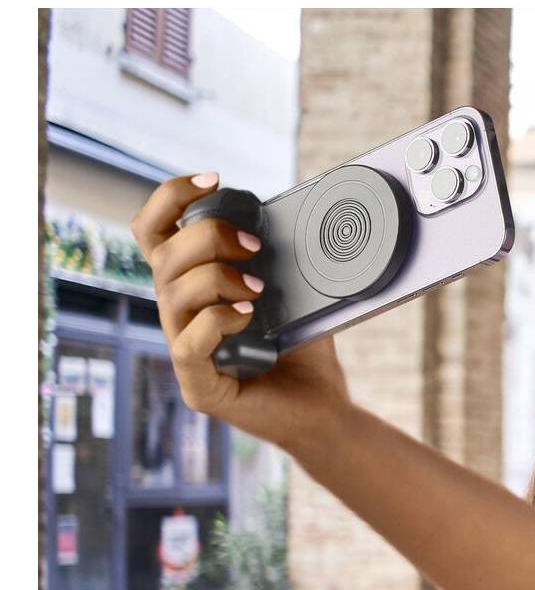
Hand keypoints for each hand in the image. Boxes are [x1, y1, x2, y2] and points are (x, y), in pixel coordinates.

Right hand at [130, 174, 352, 448]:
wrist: (325, 409)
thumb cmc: (306, 351)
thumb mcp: (294, 291)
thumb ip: (280, 257)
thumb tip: (293, 211)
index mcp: (191, 287)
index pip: (153, 232)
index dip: (171, 198)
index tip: (215, 181)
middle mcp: (179, 315)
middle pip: (163, 257)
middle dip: (207, 237)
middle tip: (255, 247)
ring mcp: (185, 352)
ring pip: (172, 295)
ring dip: (216, 278)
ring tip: (259, 288)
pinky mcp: (199, 386)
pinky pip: (189, 345)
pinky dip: (216, 321)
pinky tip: (246, 315)